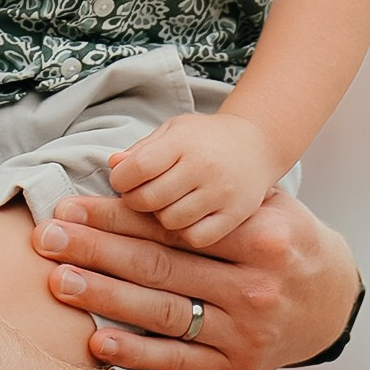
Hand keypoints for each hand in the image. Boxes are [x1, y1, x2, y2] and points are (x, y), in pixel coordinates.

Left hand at [32, 186, 361, 369]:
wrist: (332, 303)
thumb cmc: (286, 241)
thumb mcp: (267, 204)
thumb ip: (208, 192)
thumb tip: (124, 165)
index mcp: (262, 239)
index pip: (175, 226)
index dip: (119, 216)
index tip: (71, 205)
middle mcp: (255, 288)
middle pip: (161, 266)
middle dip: (97, 250)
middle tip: (47, 238)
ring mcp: (245, 332)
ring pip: (164, 312)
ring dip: (106, 297)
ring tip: (58, 281)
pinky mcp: (235, 369)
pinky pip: (179, 360)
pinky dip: (136, 353)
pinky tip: (97, 341)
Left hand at [105, 109, 282, 247]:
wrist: (256, 145)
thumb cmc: (205, 139)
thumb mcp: (173, 131)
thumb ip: (141, 149)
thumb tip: (113, 164)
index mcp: (184, 141)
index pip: (139, 167)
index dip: (121, 179)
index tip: (122, 180)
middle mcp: (204, 167)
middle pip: (150, 199)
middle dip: (136, 201)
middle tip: (141, 196)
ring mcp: (222, 193)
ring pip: (170, 222)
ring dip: (159, 218)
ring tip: (166, 205)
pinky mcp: (235, 215)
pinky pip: (196, 238)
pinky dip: (185, 233)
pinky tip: (186, 219)